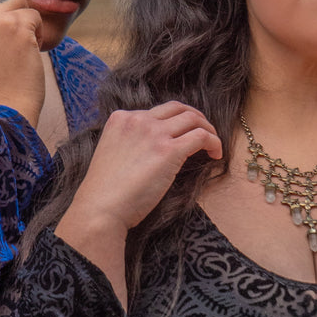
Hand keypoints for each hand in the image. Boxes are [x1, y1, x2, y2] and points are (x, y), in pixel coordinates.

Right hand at [55, 104, 222, 300]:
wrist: (101, 208)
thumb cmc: (105, 193)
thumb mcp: (113, 155)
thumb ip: (130, 145)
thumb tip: (153, 152)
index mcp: (121, 119)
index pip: (157, 111)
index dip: (175, 121)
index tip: (183, 134)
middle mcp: (138, 120)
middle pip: (178, 108)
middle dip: (196, 118)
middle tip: (205, 133)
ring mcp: (154, 133)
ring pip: (193, 118)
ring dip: (208, 129)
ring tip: (213, 146)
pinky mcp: (169, 150)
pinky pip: (201, 136)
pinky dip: (214, 142)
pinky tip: (216, 155)